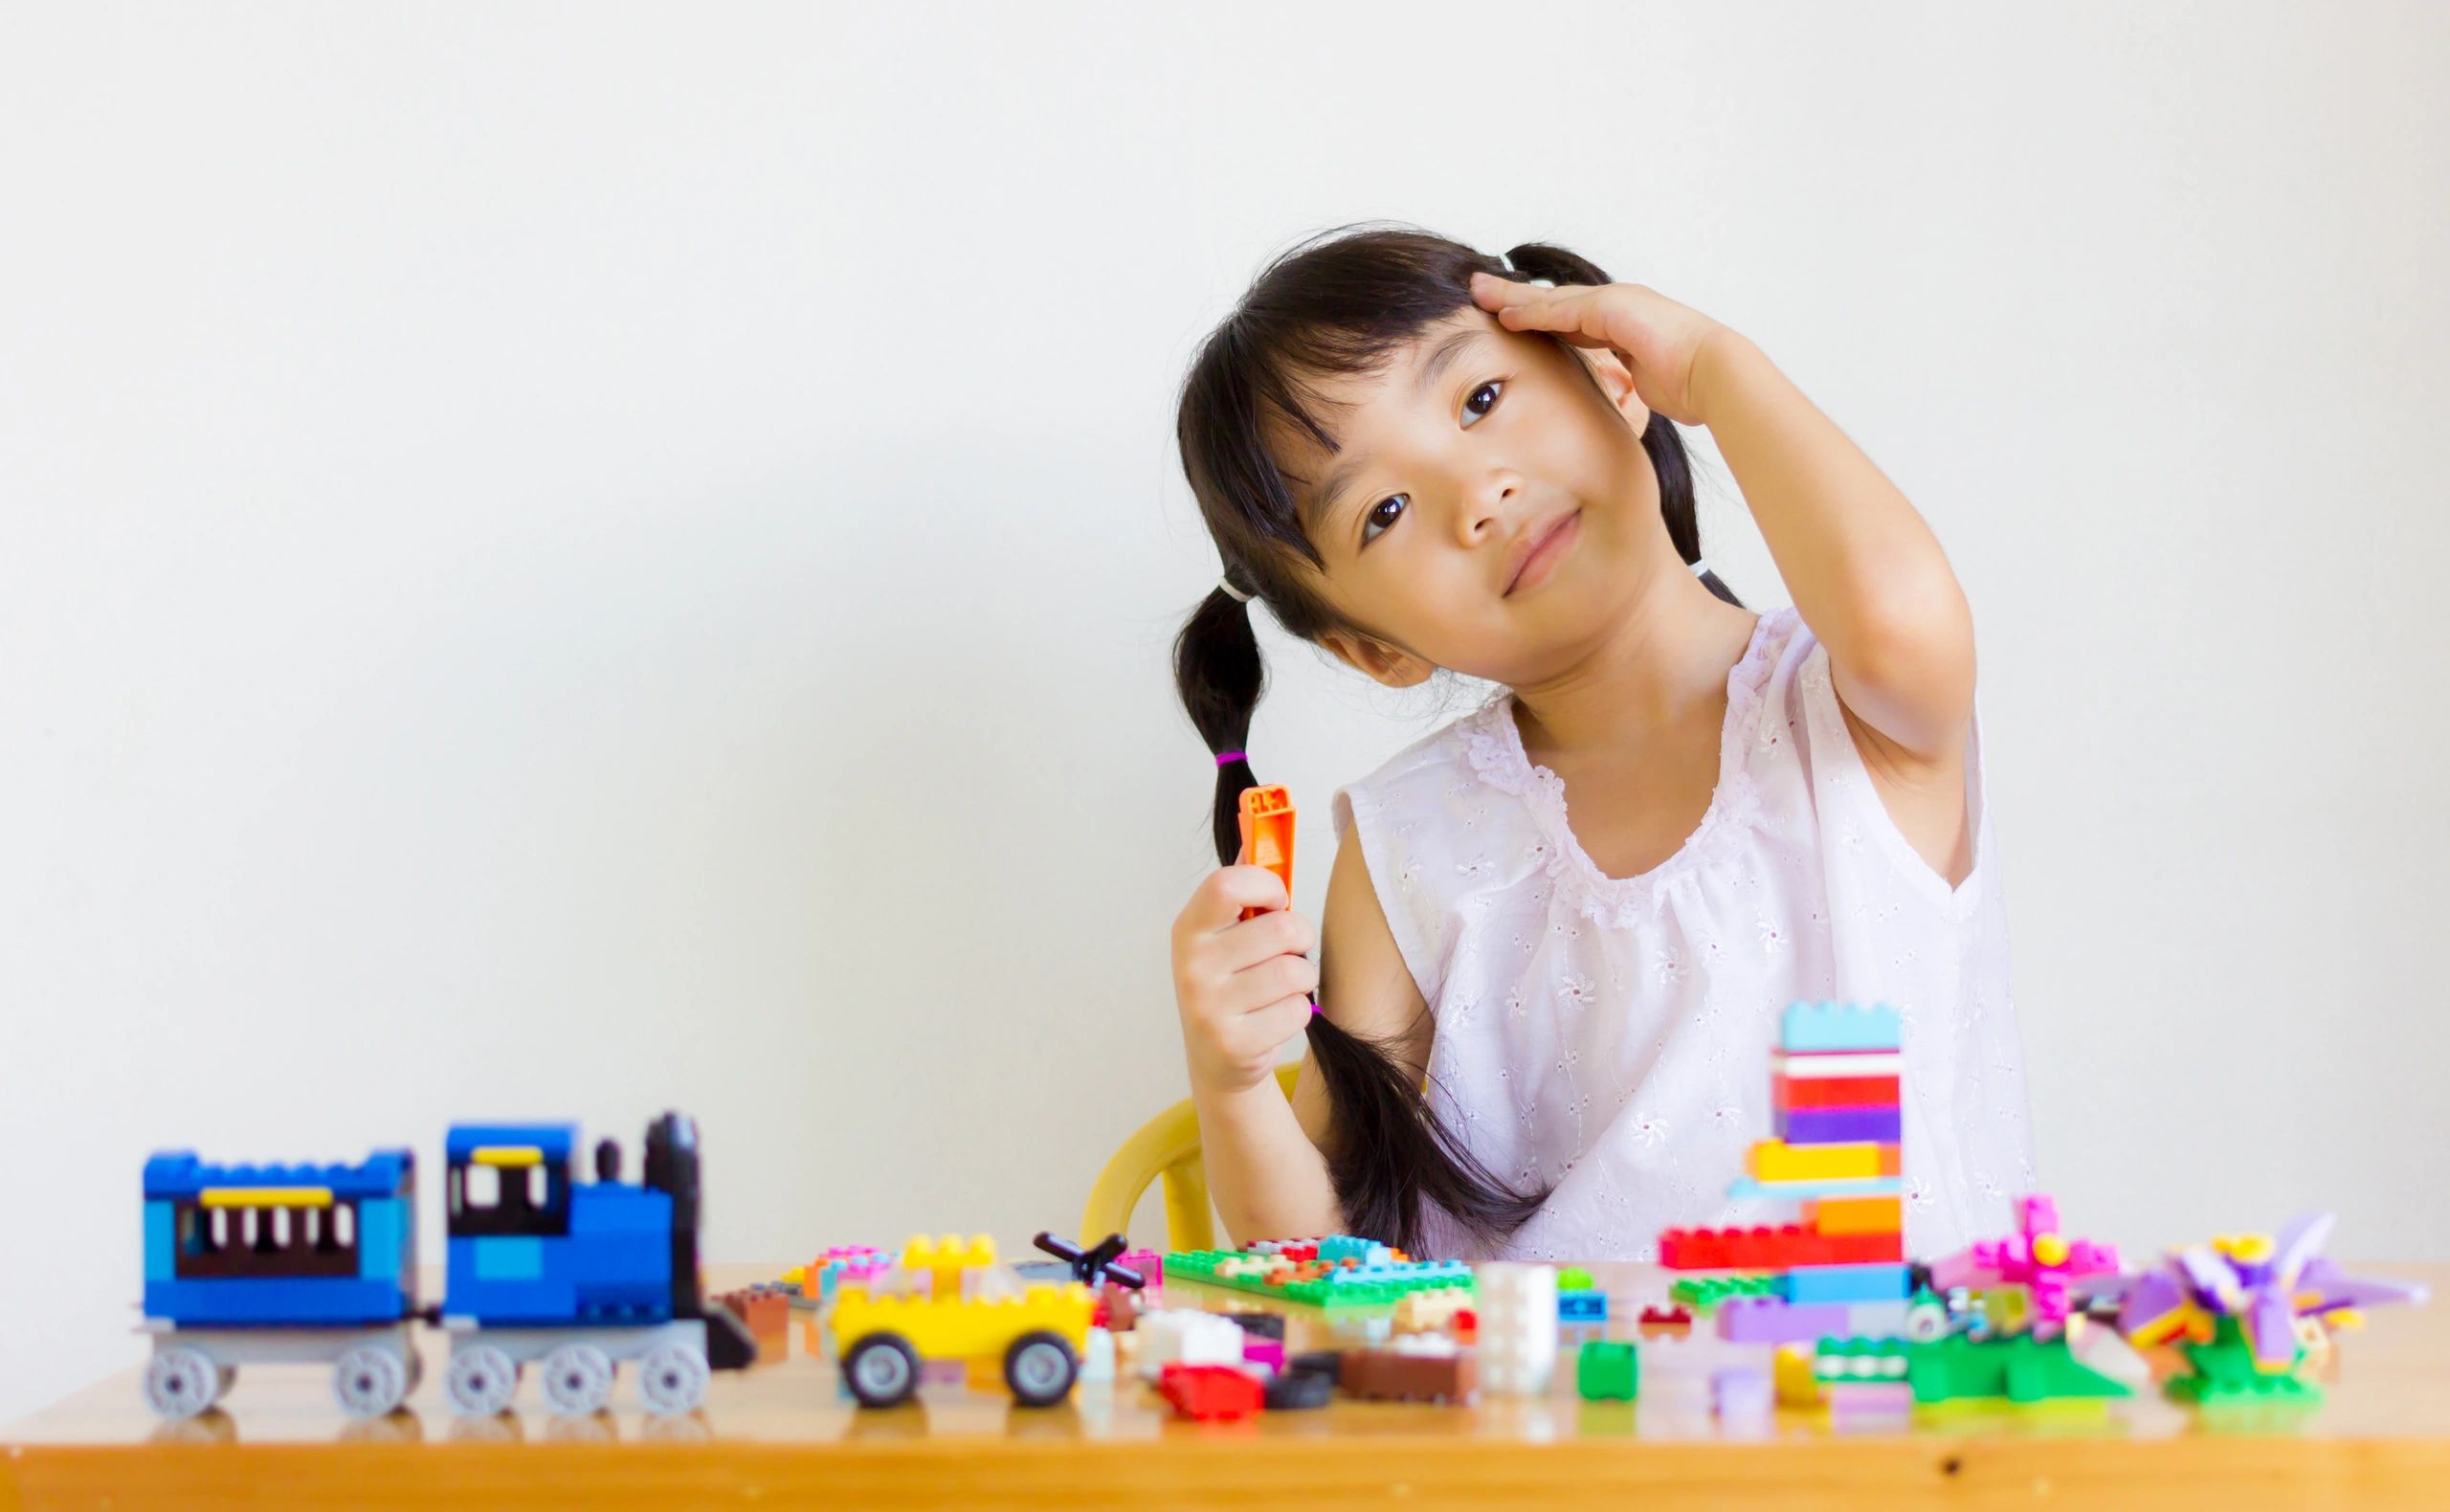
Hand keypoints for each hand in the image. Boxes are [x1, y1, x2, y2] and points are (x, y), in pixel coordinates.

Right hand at [1170, 865, 1318, 1094]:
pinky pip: (1297, 1010)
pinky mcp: (1234, 1042)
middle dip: (1300, 938)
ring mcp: (1209, 1007)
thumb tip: (1259, 831)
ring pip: (1295, 971)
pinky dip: (1298, 1012)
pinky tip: (1275, 1017)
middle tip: (1286, 952)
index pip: (1227, 884)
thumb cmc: (1230, 984)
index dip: (1267, 886)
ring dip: (1302, 978)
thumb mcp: (1224, 934)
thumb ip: (1242, 886)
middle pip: (1281, 929)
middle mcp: (1192, 966)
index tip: (1278, 900)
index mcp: (1189, 928)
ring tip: (1281, 987)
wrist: (1217, 1060)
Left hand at [1469, 271, 1743, 427]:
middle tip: (1480, 289)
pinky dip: (1531, 312)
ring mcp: (1616, 303)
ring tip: (1478, 291)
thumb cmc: (1692, 386)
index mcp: (1624, 324)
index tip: (1508, 316)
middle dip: (1516, 296)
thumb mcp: (1646, 385)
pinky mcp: (1612, 309)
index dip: (1536, 316)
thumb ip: (1626, 384)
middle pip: (1554, 300)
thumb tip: (1620, 399)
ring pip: (1551, 299)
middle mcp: (1617, 307)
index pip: (1569, 318)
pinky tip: (1504, 313)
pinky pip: (1562, 311)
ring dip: (1513, 296)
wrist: (1715, 374)